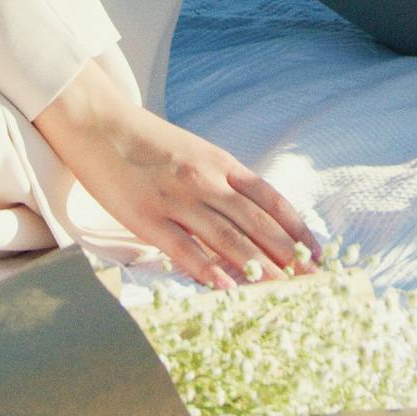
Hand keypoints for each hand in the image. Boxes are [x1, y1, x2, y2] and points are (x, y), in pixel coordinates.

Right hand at [37, 54, 319, 285]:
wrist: (99, 124)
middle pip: (255, 222)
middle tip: (312, 282)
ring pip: (226, 238)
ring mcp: (177, 200)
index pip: (269, 199)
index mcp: (220, 163)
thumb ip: (222, 181)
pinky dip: (207, 270)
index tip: (316, 254)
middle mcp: (205, 181)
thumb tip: (252, 217)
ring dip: (258, 268)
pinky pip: (183, 248)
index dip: (295, 228)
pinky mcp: (147, 218)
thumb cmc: (148, 143)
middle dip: (287, 254)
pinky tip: (226, 289)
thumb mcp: (195, 153)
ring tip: (283, 291)